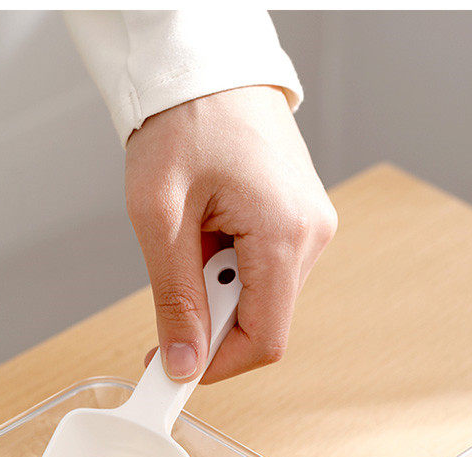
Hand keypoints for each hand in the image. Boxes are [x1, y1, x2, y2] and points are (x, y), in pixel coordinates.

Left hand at [125, 85, 336, 382]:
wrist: (204, 69)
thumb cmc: (182, 121)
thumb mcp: (160, 217)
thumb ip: (175, 299)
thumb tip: (185, 363)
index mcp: (285, 234)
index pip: (264, 340)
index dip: (217, 367)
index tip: (173, 372)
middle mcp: (311, 235)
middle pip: (264, 323)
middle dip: (210, 325)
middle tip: (169, 294)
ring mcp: (310, 227)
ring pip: (262, 300)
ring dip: (217, 294)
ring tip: (189, 244)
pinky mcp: (299, 221)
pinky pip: (265, 273)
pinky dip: (227, 273)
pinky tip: (207, 236)